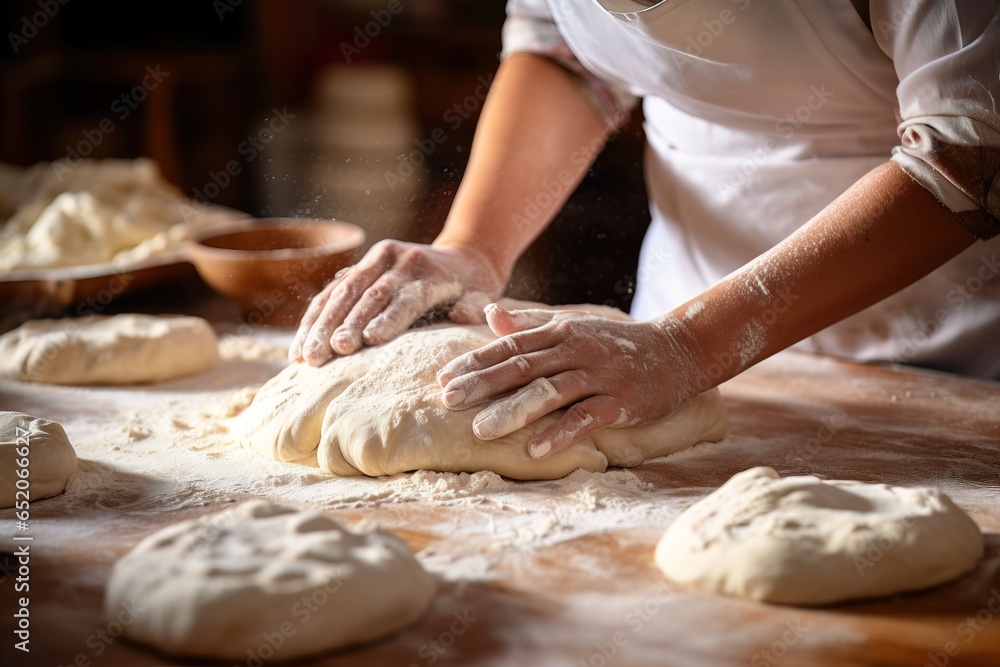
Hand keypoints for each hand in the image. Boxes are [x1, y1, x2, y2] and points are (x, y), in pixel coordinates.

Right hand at [289, 240, 504, 365]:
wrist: (464, 256)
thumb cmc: (473, 287)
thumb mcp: (483, 295)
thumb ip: (476, 306)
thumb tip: (468, 314)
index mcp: (428, 270)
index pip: (406, 296)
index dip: (387, 318)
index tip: (368, 341)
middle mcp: (398, 260)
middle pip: (367, 295)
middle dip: (344, 325)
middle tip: (328, 354)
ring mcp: (376, 260)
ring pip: (341, 292)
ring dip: (320, 325)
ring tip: (306, 356)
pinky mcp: (361, 266)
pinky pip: (331, 293)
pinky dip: (313, 320)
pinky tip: (299, 348)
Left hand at [435, 304, 705, 458]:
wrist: (678, 350)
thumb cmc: (616, 344)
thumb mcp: (573, 328)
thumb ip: (529, 324)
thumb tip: (488, 315)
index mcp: (559, 332)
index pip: (509, 346)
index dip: (475, 362)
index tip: (442, 378)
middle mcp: (575, 349)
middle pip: (521, 366)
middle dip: (481, 384)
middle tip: (446, 401)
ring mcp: (599, 375)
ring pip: (549, 391)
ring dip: (513, 411)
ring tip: (480, 430)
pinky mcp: (621, 401)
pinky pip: (586, 417)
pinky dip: (560, 433)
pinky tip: (535, 450)